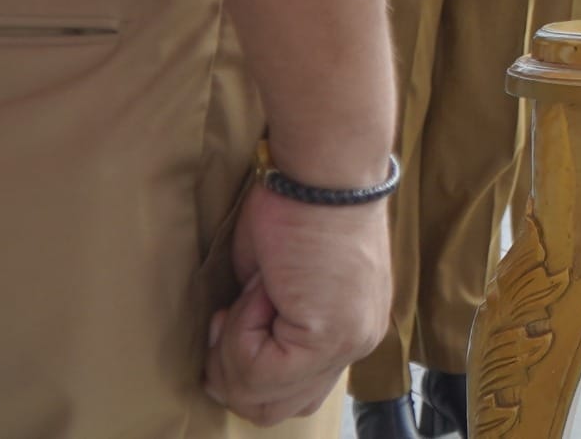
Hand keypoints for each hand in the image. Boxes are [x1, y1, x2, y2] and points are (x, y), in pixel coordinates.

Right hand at [204, 178, 392, 422]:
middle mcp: (357, 342)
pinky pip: (257, 369)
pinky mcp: (328, 338)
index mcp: (350, 327)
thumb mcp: (277, 279)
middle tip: (223, 318)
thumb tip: (232, 359)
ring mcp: (347, 344)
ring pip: (261, 399)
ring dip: (232, 349)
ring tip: (245, 296)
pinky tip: (259, 287)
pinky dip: (239, 331)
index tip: (228, 315)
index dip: (242, 368)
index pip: (293, 394)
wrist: (323, 170)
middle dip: (230, 373)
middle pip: (276, 409)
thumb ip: (270, 324)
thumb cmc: (298, 203)